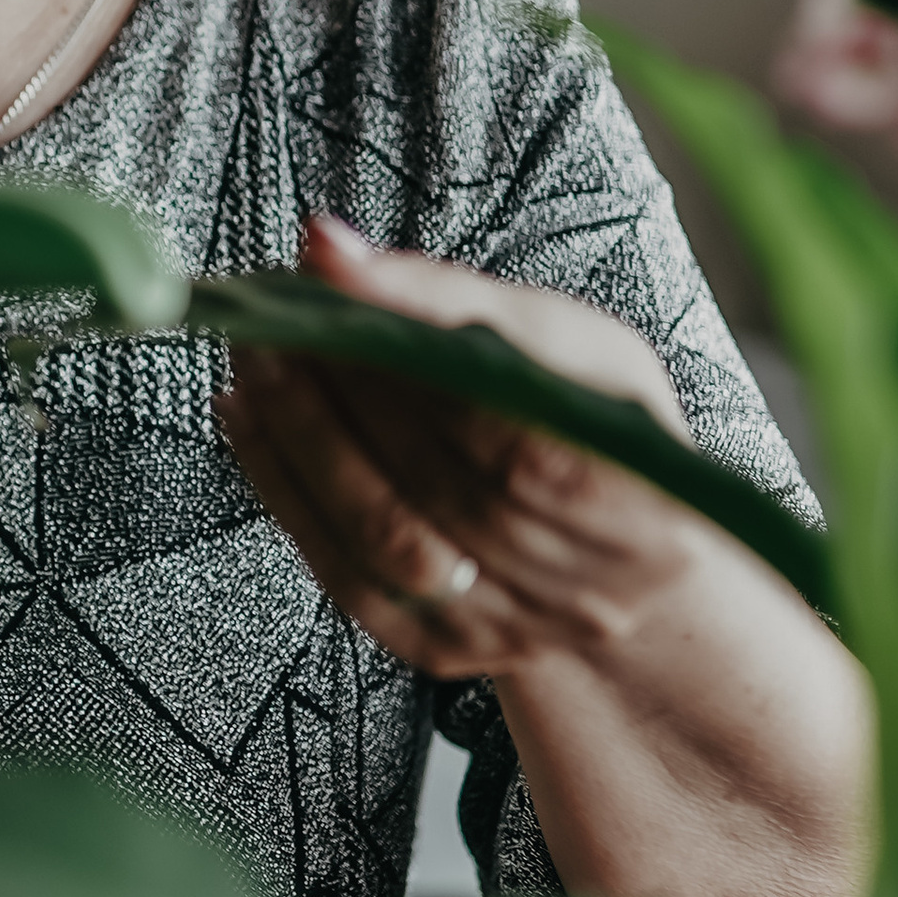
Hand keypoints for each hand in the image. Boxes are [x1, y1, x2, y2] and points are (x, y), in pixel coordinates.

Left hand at [218, 211, 700, 685]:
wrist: (617, 558)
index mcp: (644, 506)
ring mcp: (510, 630)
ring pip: (385, 539)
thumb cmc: (592, 426)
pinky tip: (253, 422)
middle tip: (277, 322)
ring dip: (302, 441)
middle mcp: (585, 590)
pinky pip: (345, 576)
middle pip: (443, 493)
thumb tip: (328, 247)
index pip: (522, 446)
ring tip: (259, 364)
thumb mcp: (568, 343)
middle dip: (343, 397)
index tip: (340, 300)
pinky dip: (286, 491)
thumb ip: (450, 295)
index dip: (423, 374)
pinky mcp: (441, 649)